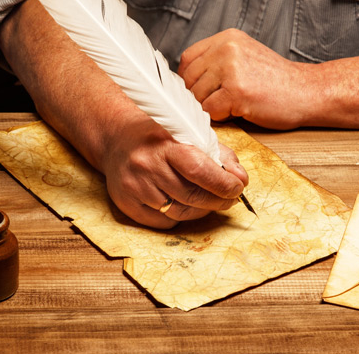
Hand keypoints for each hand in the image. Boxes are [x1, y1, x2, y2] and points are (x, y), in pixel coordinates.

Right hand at [100, 113, 247, 228]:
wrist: (117, 139)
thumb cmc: (161, 137)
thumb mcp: (191, 135)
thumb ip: (220, 155)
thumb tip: (241, 180)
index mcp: (165, 143)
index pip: (199, 170)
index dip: (223, 183)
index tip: (237, 188)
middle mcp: (147, 165)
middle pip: (192, 196)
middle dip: (218, 200)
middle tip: (230, 198)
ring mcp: (135, 186)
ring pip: (180, 212)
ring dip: (202, 210)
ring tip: (210, 201)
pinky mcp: (126, 204)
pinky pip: (163, 222)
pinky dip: (179, 217)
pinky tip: (184, 204)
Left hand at [178, 29, 313, 129]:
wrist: (309, 92)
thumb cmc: (278, 81)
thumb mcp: (246, 57)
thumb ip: (218, 61)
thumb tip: (185, 81)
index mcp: (227, 38)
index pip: (188, 59)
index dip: (189, 80)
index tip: (200, 92)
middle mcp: (227, 49)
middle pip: (189, 79)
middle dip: (199, 97)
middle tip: (219, 103)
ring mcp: (231, 69)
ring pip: (198, 97)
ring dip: (211, 108)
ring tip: (234, 106)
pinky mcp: (237, 91)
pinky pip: (210, 111)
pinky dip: (221, 117)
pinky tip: (240, 111)